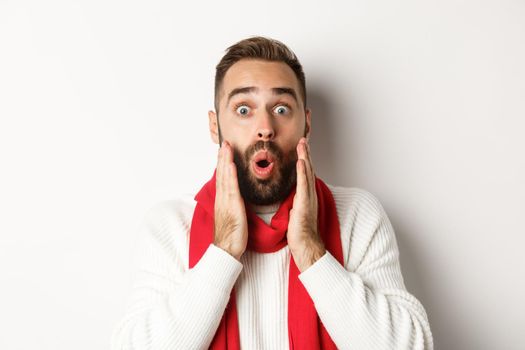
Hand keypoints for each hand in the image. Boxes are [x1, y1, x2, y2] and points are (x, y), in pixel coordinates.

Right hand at [213, 141, 247, 259]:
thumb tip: (237, 198)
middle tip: (224, 143)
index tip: (225, 151)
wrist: (226, 250)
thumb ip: (234, 205)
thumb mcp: (233, 216)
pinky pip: (231, 188)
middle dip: (223, 158)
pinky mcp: (231, 207)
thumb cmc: (231, 236)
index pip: (223, 178)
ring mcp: (225, 202)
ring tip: (226, 148)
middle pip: (222, 174)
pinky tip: (231, 166)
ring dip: (225, 161)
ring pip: (225, 178)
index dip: (223, 164)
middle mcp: (222, 199)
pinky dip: (230, 176)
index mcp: (223, 200)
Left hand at [287, 137, 325, 271]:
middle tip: (303, 139)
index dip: (303, 158)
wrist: (305, 244)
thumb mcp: (295, 210)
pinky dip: (303, 172)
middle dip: (306, 153)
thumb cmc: (299, 230)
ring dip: (305, 157)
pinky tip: (301, 162)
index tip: (300, 146)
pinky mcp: (305, 203)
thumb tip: (291, 193)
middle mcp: (309, 193)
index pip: (304, 173)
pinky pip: (304, 185)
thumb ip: (295, 199)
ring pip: (307, 173)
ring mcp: (308, 198)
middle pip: (308, 169)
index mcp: (305, 195)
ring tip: (303, 144)